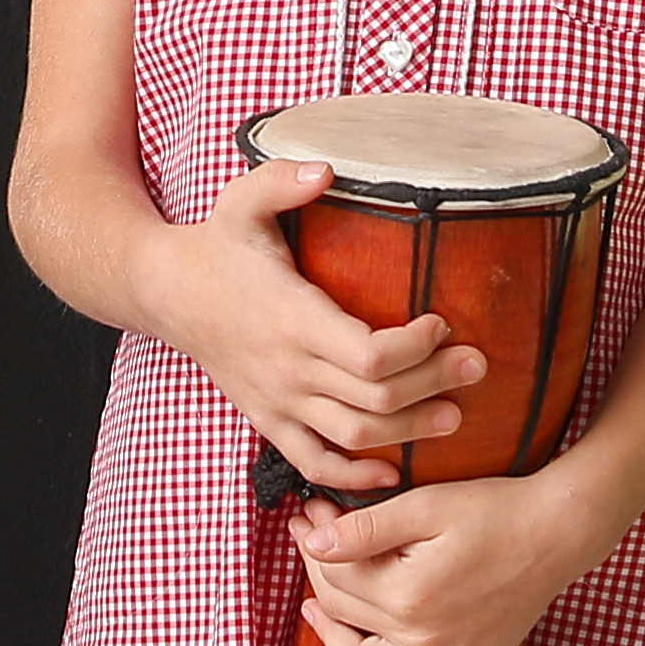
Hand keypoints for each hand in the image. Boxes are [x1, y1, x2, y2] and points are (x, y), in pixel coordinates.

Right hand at [135, 161, 487, 496]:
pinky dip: (355, 476)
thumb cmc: (216, 245)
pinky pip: (316, 462)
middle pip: (376, 399)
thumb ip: (283, 180)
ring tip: (456, 416)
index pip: (369, 355)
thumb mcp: (242, 201)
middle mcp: (287, 367)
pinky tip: (392, 472)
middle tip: (477, 365)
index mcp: (291, 317)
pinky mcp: (269, 419)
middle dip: (434, 384)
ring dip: (411, 431)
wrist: (166, 294)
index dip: (416, 346)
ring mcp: (277, 400)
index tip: (443, 321)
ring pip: (356, 435)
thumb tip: (328, 169)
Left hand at [291, 465, 606, 645]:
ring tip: (321, 608)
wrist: (557, 532)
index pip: (334, 575)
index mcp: (408, 596)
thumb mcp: (424, 507)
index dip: (313, 541)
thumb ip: (364, 529)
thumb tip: (311, 543)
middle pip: (344, 615)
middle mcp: (425, 641)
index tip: (311, 515)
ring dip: (337, 641)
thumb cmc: (493, 510)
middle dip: (319, 574)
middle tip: (313, 540)